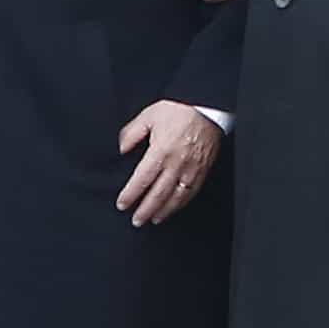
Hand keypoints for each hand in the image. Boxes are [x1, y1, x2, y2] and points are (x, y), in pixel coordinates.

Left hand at [115, 100, 219, 224]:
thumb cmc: (178, 109)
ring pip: (176, 198)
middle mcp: (176, 163)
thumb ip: (132, 133)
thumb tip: (121, 149)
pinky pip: (192, 192)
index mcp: (161, 151)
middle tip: (136, 220)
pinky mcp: (203, 170)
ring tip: (153, 219)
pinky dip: (181, 204)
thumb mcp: (149, 116)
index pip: (142, 180)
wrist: (207, 107)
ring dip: (163, 211)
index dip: (131, 195)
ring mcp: (191, 169)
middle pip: (158, 194)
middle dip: (145, 210)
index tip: (122, 204)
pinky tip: (174, 208)